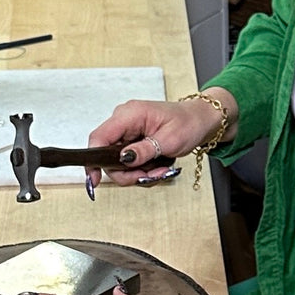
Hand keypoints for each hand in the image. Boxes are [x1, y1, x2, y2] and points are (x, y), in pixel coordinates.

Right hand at [85, 89, 237, 190]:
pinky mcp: (132, 139)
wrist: (200, 120)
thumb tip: (124, 159)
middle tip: (148, 176)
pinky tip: (156, 167)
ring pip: (118, 161)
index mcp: (129, 114)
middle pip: (107, 155)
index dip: (93, 160)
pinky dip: (141, 169)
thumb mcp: (169, 140)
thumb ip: (145, 150)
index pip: (99, 137)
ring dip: (137, 172)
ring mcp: (127, 131)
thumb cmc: (188, 123)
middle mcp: (124, 121)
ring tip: (159, 171)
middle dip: (127, 172)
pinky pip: (128, 160)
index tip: (94, 180)